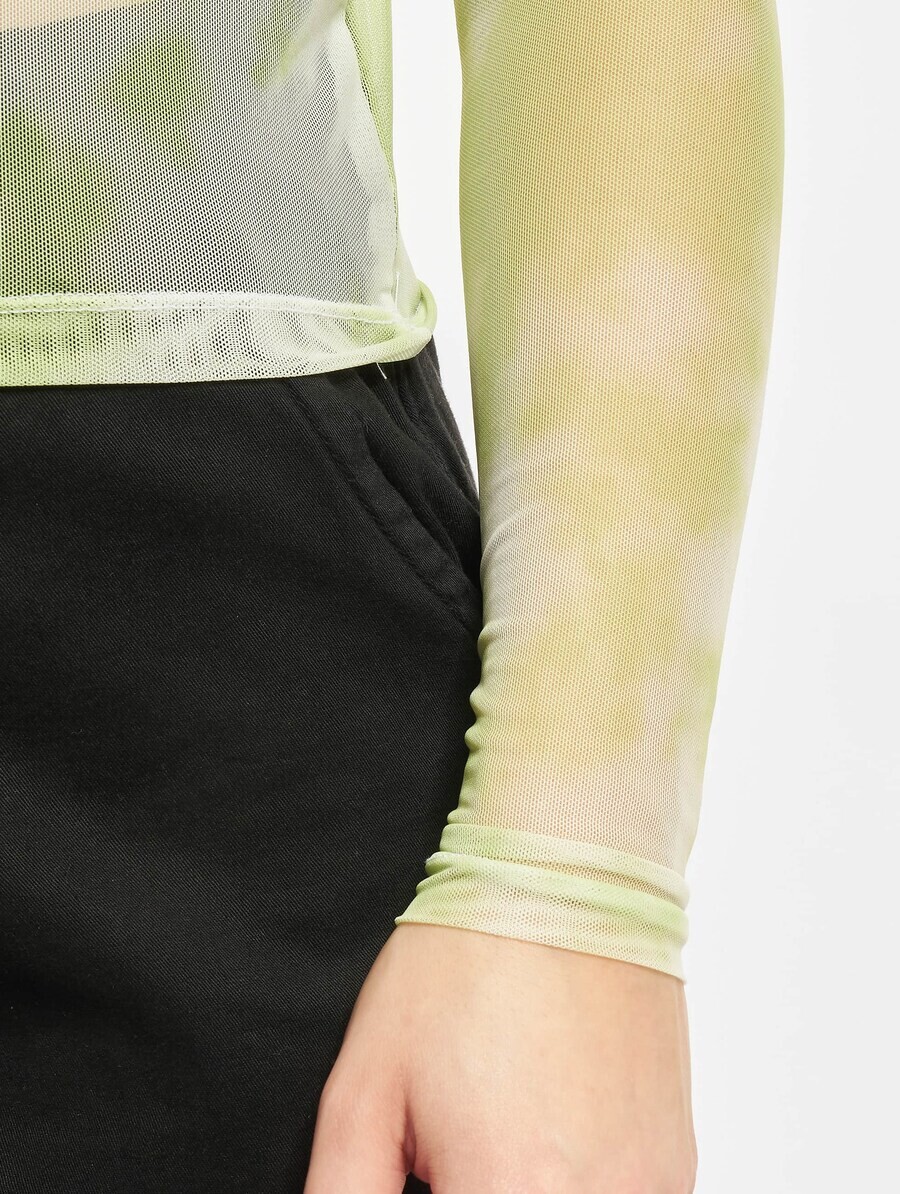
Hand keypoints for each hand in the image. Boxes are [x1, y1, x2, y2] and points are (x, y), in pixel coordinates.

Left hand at [303, 921, 696, 1191]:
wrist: (571, 876)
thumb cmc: (471, 959)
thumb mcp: (367, 1083)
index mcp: (510, 1191)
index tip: (431, 1181)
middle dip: (473, 1191)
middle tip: (456, 1153)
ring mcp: (649, 1191)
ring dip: (528, 1188)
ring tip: (502, 1133)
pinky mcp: (678, 1166)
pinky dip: (576, 1187)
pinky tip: (547, 1133)